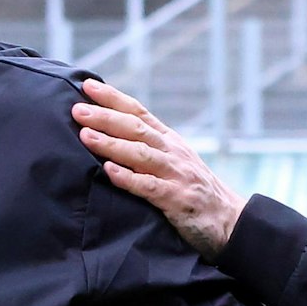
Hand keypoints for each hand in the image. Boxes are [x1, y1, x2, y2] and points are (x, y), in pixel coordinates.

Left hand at [72, 79, 245, 258]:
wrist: (230, 220)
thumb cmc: (193, 190)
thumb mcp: (174, 161)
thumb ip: (148, 148)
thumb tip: (111, 134)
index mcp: (169, 140)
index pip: (138, 112)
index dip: (113, 98)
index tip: (87, 86)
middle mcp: (172, 152)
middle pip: (136, 128)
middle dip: (105, 117)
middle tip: (77, 110)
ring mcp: (176, 174)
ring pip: (140, 154)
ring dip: (111, 143)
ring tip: (85, 136)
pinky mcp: (177, 199)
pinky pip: (149, 186)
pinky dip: (128, 178)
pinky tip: (109, 171)